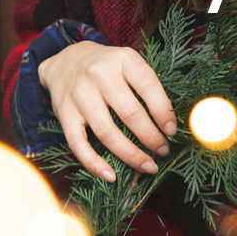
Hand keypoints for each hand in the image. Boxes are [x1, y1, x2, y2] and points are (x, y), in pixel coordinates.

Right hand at [37, 41, 175, 181]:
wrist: (66, 60)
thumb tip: (170, 123)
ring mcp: (79, 94)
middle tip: (163, 151)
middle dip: (151, 137)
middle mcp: (99, 74)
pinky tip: (111, 176)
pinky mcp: (64, 113)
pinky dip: (94, 164)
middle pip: (129, 112)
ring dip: (130, 154)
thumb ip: (147, 85)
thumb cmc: (107, 67)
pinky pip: (78, 144)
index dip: (163, 111)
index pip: (147, 85)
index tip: (172, 131)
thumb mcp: (128, 62)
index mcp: (122, 59)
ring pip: (106, 132)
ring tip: (148, 165)